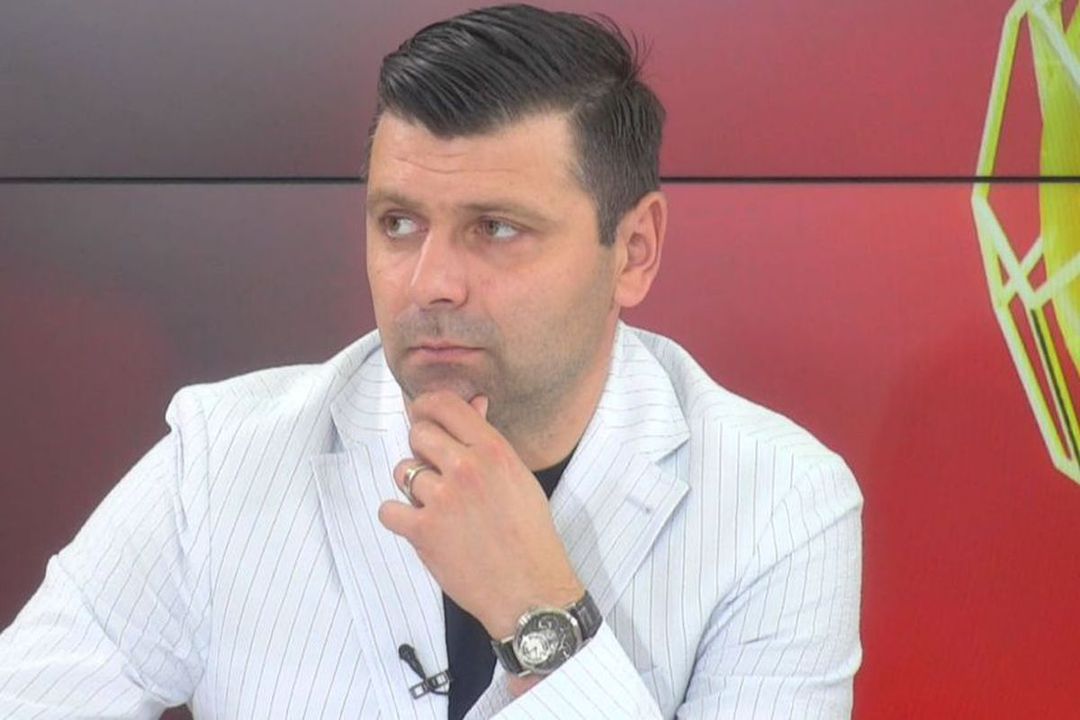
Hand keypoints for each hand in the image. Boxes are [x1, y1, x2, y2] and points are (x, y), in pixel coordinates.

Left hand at [378, 390, 583, 639]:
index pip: (445, 405)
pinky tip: (420, 526)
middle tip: (436, 472)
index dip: (427, 407)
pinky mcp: (423, 531)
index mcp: (494, 450)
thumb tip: (475, 403)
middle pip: (418, 433)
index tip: (424, 417)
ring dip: (413, 487)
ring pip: (402, 472)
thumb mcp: (518, 477)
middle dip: (422, 450)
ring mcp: (442, 499)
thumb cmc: (530, 535)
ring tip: (436, 506)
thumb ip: (489, 440)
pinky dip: (399, 518)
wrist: (530, 590)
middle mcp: (466, 468)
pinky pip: (389, 509)